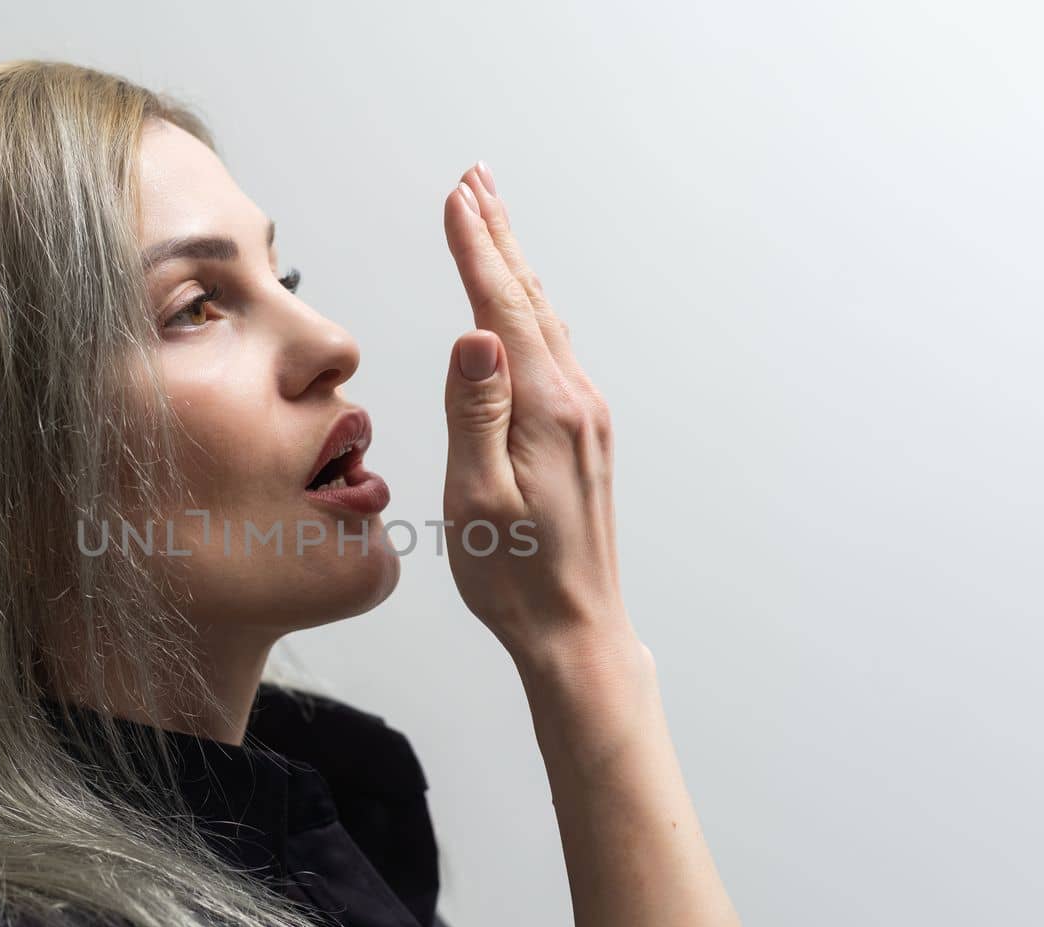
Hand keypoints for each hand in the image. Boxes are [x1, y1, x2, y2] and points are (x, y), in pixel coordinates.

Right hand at [440, 162, 638, 668]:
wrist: (577, 628)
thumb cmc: (515, 577)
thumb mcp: (478, 500)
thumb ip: (475, 413)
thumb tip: (475, 333)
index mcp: (545, 411)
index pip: (502, 309)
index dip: (476, 249)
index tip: (457, 198)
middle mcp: (576, 403)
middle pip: (530, 300)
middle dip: (499, 236)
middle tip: (477, 180)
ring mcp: (586, 418)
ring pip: (545, 321)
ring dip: (515, 267)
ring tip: (492, 222)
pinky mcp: (585, 436)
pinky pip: (555, 350)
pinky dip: (529, 310)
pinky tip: (521, 306)